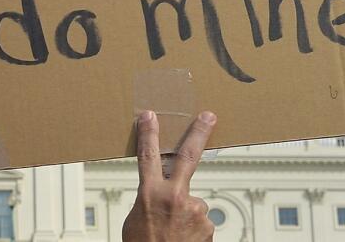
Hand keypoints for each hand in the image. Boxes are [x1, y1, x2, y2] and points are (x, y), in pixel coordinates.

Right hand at [121, 110, 216, 241]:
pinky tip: (182, 238)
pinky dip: (192, 228)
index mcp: (150, 193)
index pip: (148, 155)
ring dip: (185, 213)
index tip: (151, 115)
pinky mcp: (208, 225)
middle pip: (188, 156)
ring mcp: (194, 210)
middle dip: (199, 133)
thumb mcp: (135, 218)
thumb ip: (150, 199)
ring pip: (192, 202)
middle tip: (209, 116)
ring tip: (174, 232)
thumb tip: (162, 193)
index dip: (149, 134)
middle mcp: (175, 196)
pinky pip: (200, 219)